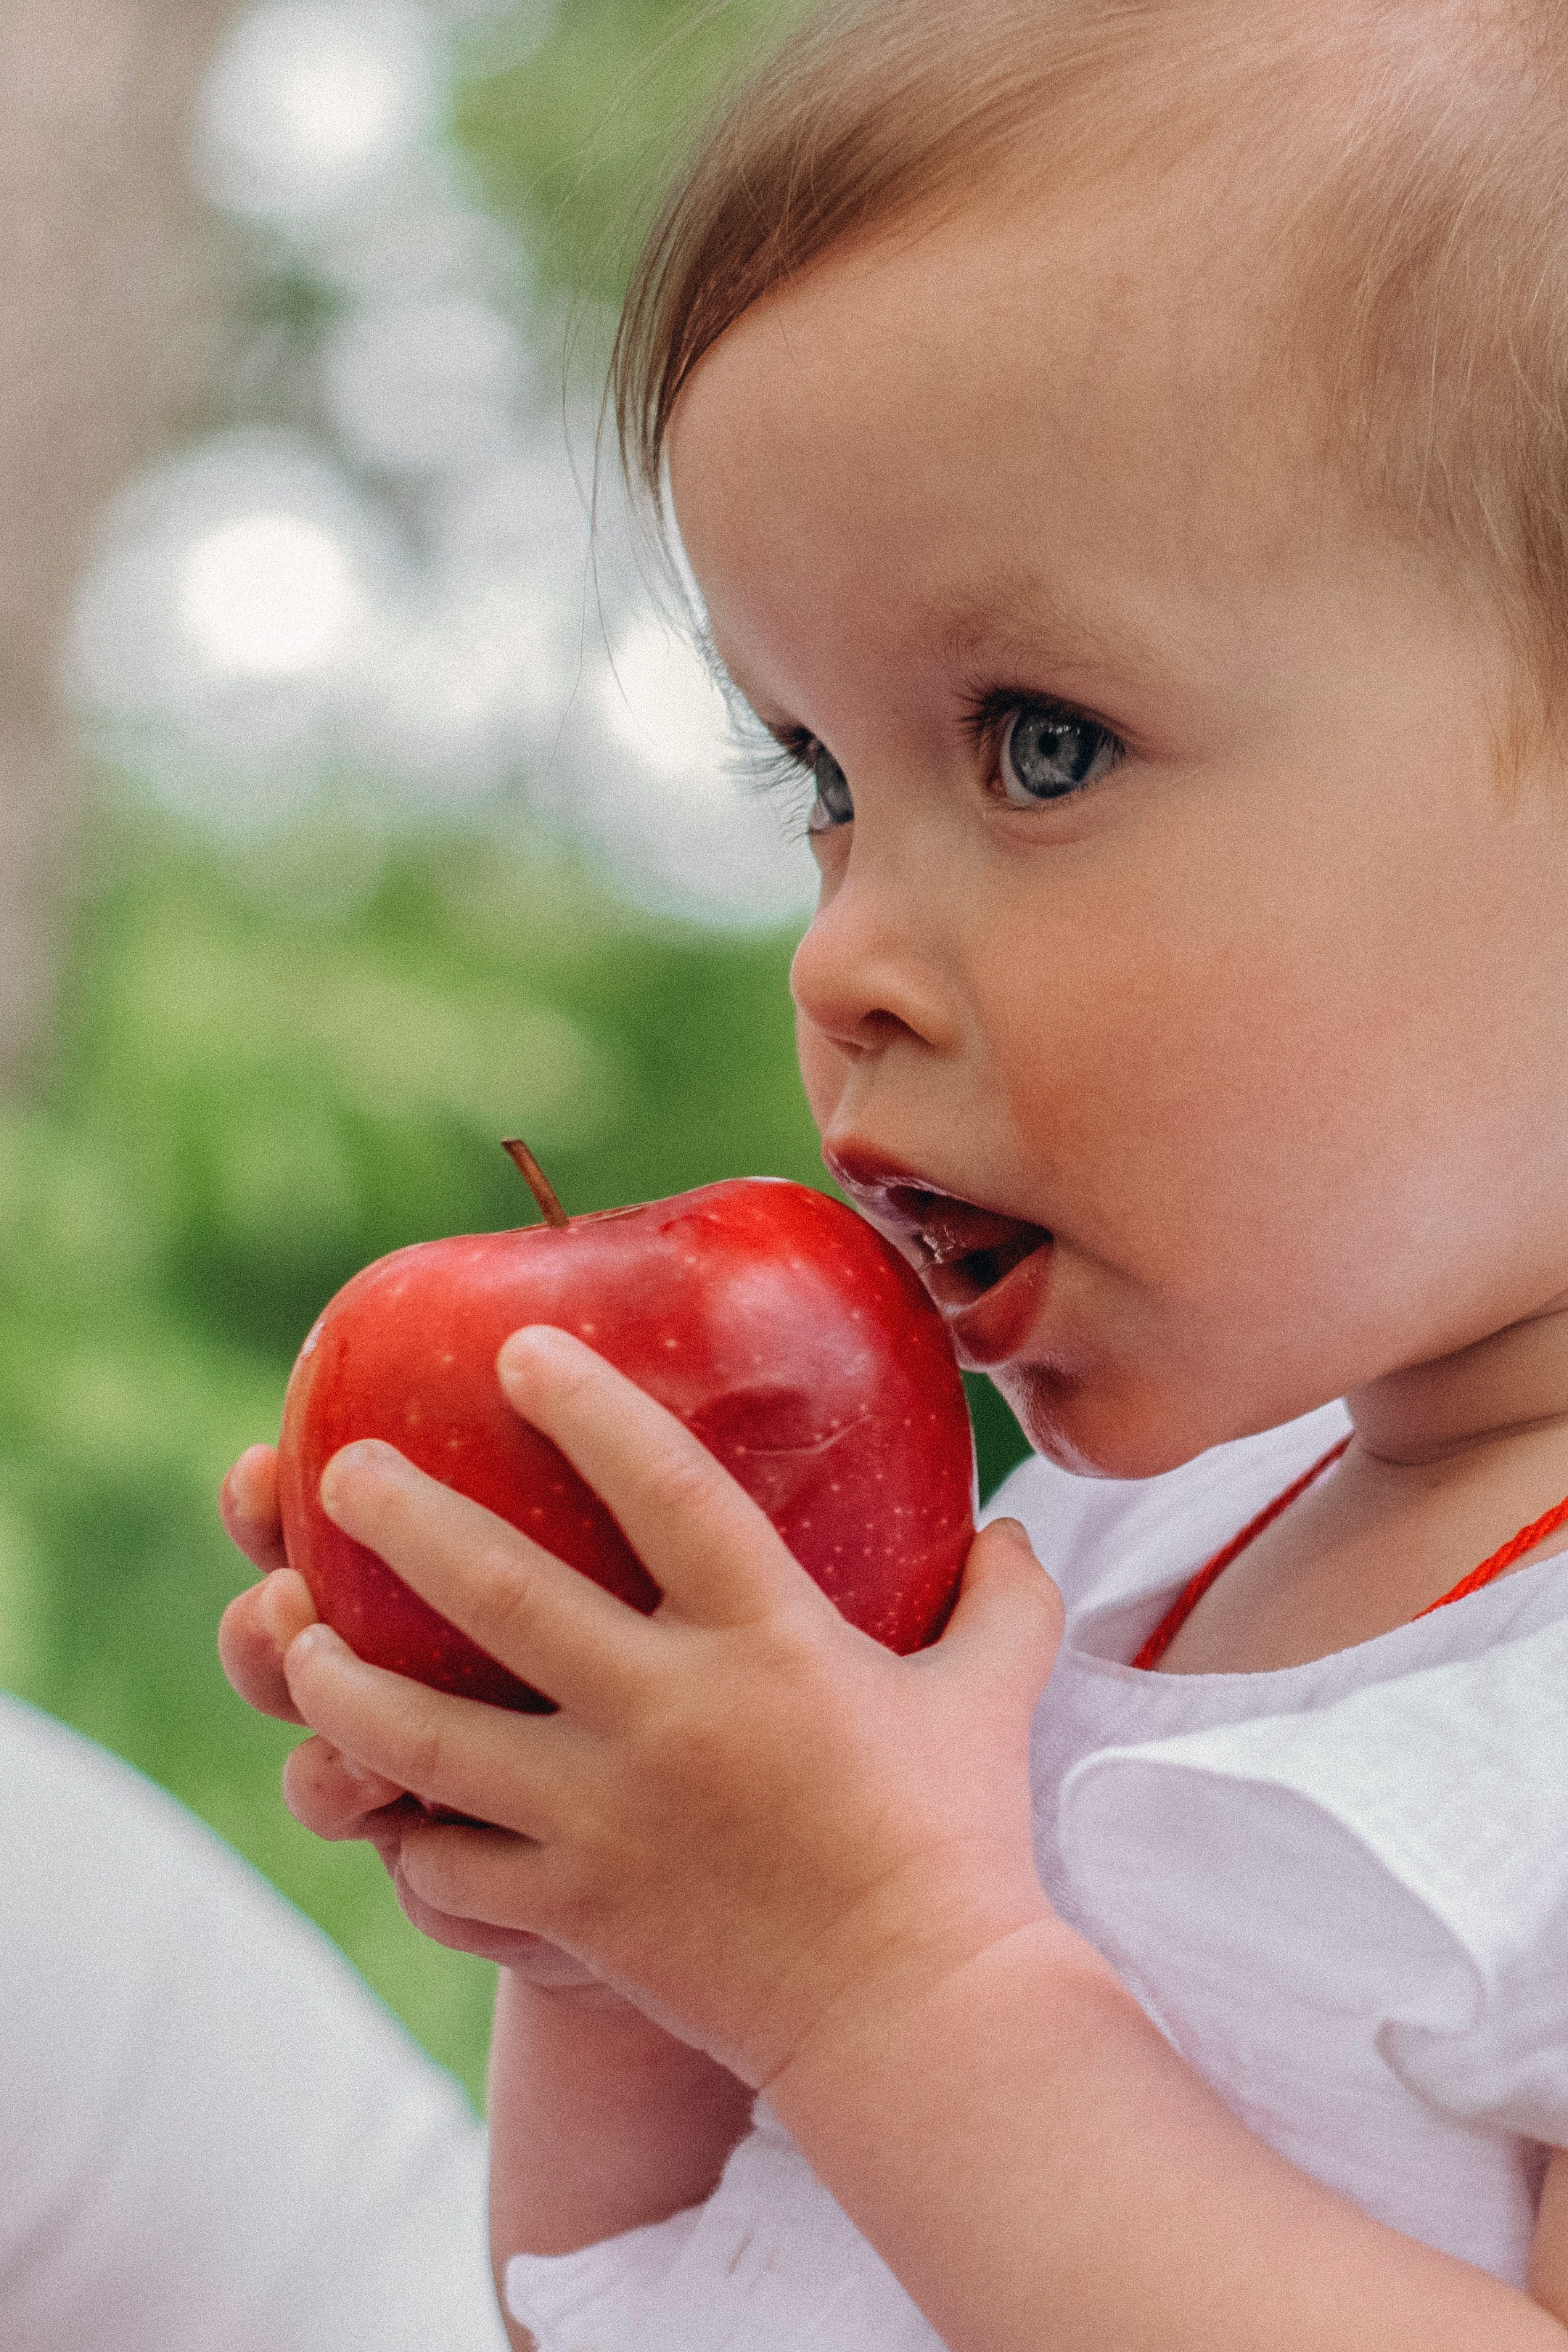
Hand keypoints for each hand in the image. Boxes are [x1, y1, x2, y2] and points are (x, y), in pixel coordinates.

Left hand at [281, 1327, 1063, 2087]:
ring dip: (340, 1678)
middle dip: (403, 1516)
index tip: (520, 1349)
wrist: (922, 2022)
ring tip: (292, 1634)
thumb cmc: (960, 1844)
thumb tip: (1008, 1525)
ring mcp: (608, 1818)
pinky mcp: (576, 1909)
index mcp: (769, 1641)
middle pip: (500, 1592)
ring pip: (425, 1737)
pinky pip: (451, 1864)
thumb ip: (1002, 1600)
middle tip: (340, 1468)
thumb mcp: (991, 1699)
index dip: (588, 1408)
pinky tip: (386, 1799)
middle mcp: (669, 1715)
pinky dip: (410, 1829)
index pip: (665, 1489)